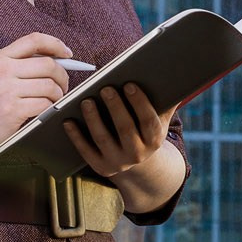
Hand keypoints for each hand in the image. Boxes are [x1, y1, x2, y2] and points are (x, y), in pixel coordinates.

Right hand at [0, 32, 73, 150]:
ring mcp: (7, 90)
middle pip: (48, 64)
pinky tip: (44, 109)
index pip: (34, 40)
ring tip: (53, 99)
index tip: (67, 54)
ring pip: (50, 85)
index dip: (55, 44)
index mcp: (1, 58)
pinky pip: (45, 104)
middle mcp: (3, 71)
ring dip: (58, 94)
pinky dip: (50, 107)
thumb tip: (60, 58)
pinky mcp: (13, 110)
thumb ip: (23, 64)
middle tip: (62, 85)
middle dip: (62, 75)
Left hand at [63, 83, 177, 177]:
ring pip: (103, 139)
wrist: (138, 164)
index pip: (149, 121)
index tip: (129, 84)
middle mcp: (138, 154)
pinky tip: (68, 121)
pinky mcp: (100, 167)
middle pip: (125, 129)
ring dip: (93, 119)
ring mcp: (118, 162)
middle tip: (105, 88)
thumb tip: (174, 74)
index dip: (139, 103)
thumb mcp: (159, 120)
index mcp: (154, 140)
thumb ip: (166, 101)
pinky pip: (86, 151)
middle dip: (115, 107)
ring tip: (86, 101)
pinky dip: (76, 136)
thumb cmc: (146, 130)